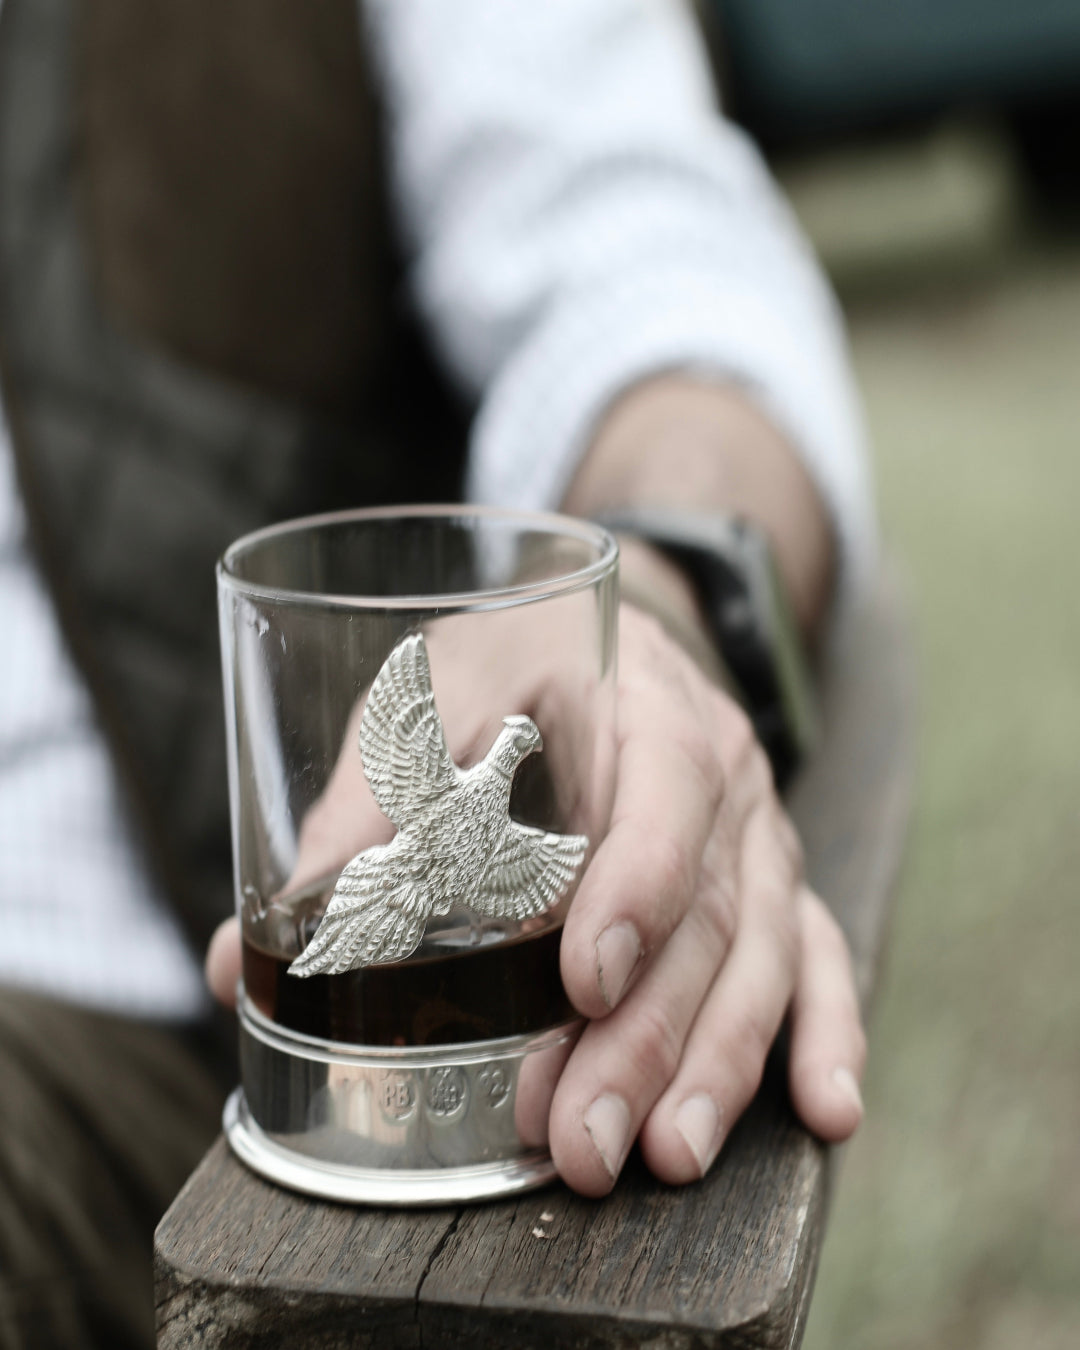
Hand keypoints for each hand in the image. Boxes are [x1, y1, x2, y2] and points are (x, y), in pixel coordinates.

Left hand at [206, 598, 865, 1193]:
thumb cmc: (516, 664)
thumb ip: (357, 814)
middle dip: (649, 1033)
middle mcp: (722, 774)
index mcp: (643, 705)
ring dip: (718, 1060)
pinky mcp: (776, 881)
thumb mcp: (432, 692)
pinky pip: (821, 954)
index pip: (661, 794)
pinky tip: (827, 1112)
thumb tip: (242, 959)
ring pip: (765, 951)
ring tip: (665, 1154)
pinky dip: (828, 1031)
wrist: (618, 632)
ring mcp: (760, 833)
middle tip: (586, 1136)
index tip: (582, 981)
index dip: (633, 886)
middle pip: (709, 908)